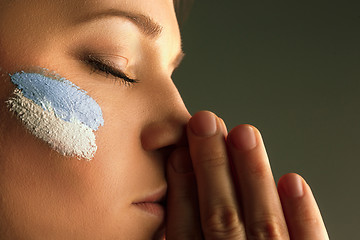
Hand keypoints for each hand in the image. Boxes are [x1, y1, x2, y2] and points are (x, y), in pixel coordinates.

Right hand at [166, 111, 328, 238]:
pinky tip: (293, 181)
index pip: (186, 230)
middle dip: (211, 165)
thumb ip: (187, 236)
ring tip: (244, 133)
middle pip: (220, 216)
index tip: (179, 152)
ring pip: (262, 222)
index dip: (182, 188)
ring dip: (252, 175)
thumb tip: (179, 193)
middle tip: (204, 123)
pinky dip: (302, 215)